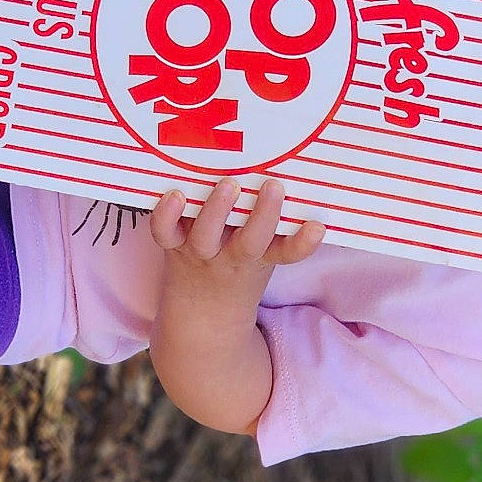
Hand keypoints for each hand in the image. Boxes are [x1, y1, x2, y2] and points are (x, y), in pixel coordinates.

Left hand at [150, 176, 325, 308]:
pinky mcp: (173, 245)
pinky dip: (166, 215)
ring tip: (229, 185)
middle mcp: (232, 257)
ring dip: (217, 211)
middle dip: (262, 216)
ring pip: (206, 237)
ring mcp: (200, 251)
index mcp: (262, 258)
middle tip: (273, 187)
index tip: (318, 226)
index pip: (287, 253)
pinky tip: (175, 194)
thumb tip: (296, 170)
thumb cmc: (240, 266)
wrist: (202, 310)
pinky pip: (164, 233)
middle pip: (249, 244)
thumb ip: (277, 222)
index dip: (303, 243)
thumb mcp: (266, 253)